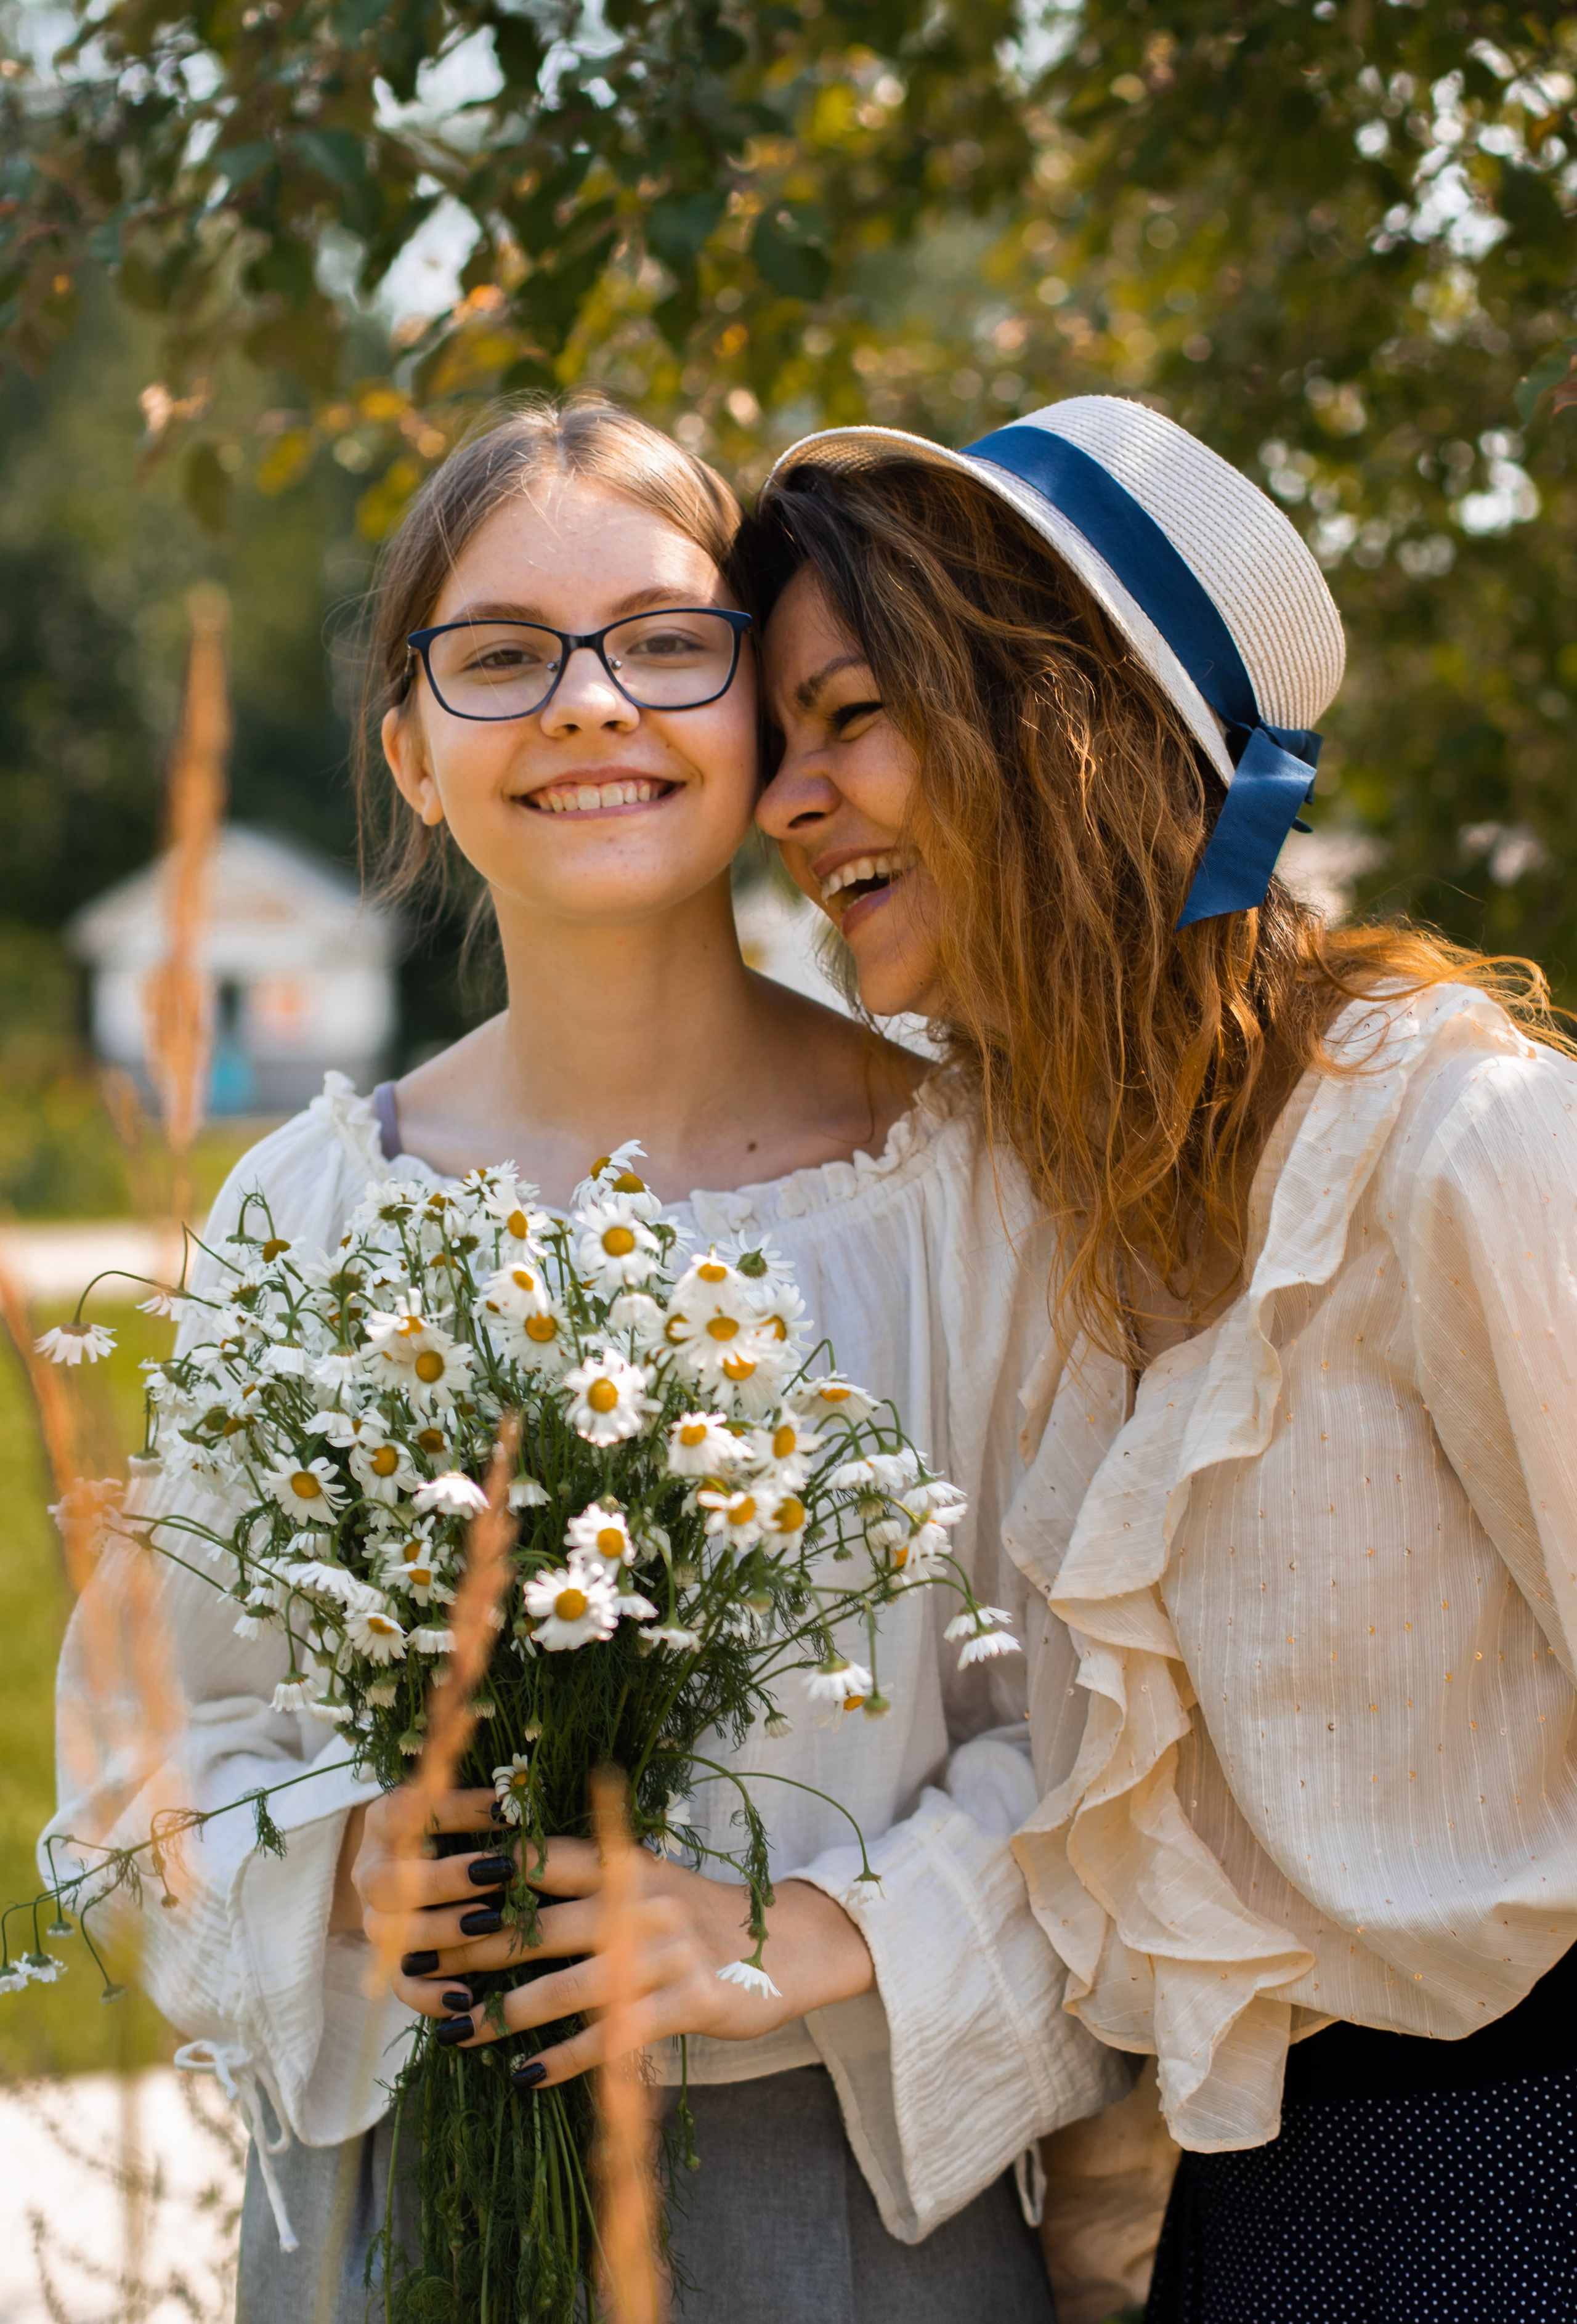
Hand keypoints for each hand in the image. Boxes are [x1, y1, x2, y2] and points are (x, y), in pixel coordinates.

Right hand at [333, 1788, 513, 2005]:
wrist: (411, 1867)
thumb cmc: (454, 1828)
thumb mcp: (459, 1805)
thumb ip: (483, 1803)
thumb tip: (527, 1795)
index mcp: (386, 1821)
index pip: (411, 1810)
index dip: (458, 1809)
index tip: (505, 1810)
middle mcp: (371, 1869)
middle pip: (390, 1880)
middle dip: (446, 1878)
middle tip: (499, 1873)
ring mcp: (374, 1918)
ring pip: (392, 1934)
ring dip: (442, 1931)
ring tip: (490, 1924)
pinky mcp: (388, 1958)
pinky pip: (399, 1984)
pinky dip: (429, 1994)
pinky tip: (466, 1999)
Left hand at [389, 1825, 874, 2088]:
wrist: (787, 1945)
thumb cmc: (695, 1916)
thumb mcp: (644, 1880)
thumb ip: (584, 1880)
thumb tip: (495, 1880)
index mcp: (624, 1863)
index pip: (541, 1859)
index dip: (481, 1871)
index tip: (423, 1887)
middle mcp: (640, 1900)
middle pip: (539, 1924)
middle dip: (470, 1946)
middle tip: (412, 1966)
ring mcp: (665, 1951)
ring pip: (568, 1985)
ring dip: (505, 2013)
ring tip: (457, 2032)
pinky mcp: (688, 2000)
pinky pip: (614, 2034)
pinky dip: (566, 2057)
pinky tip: (526, 2076)